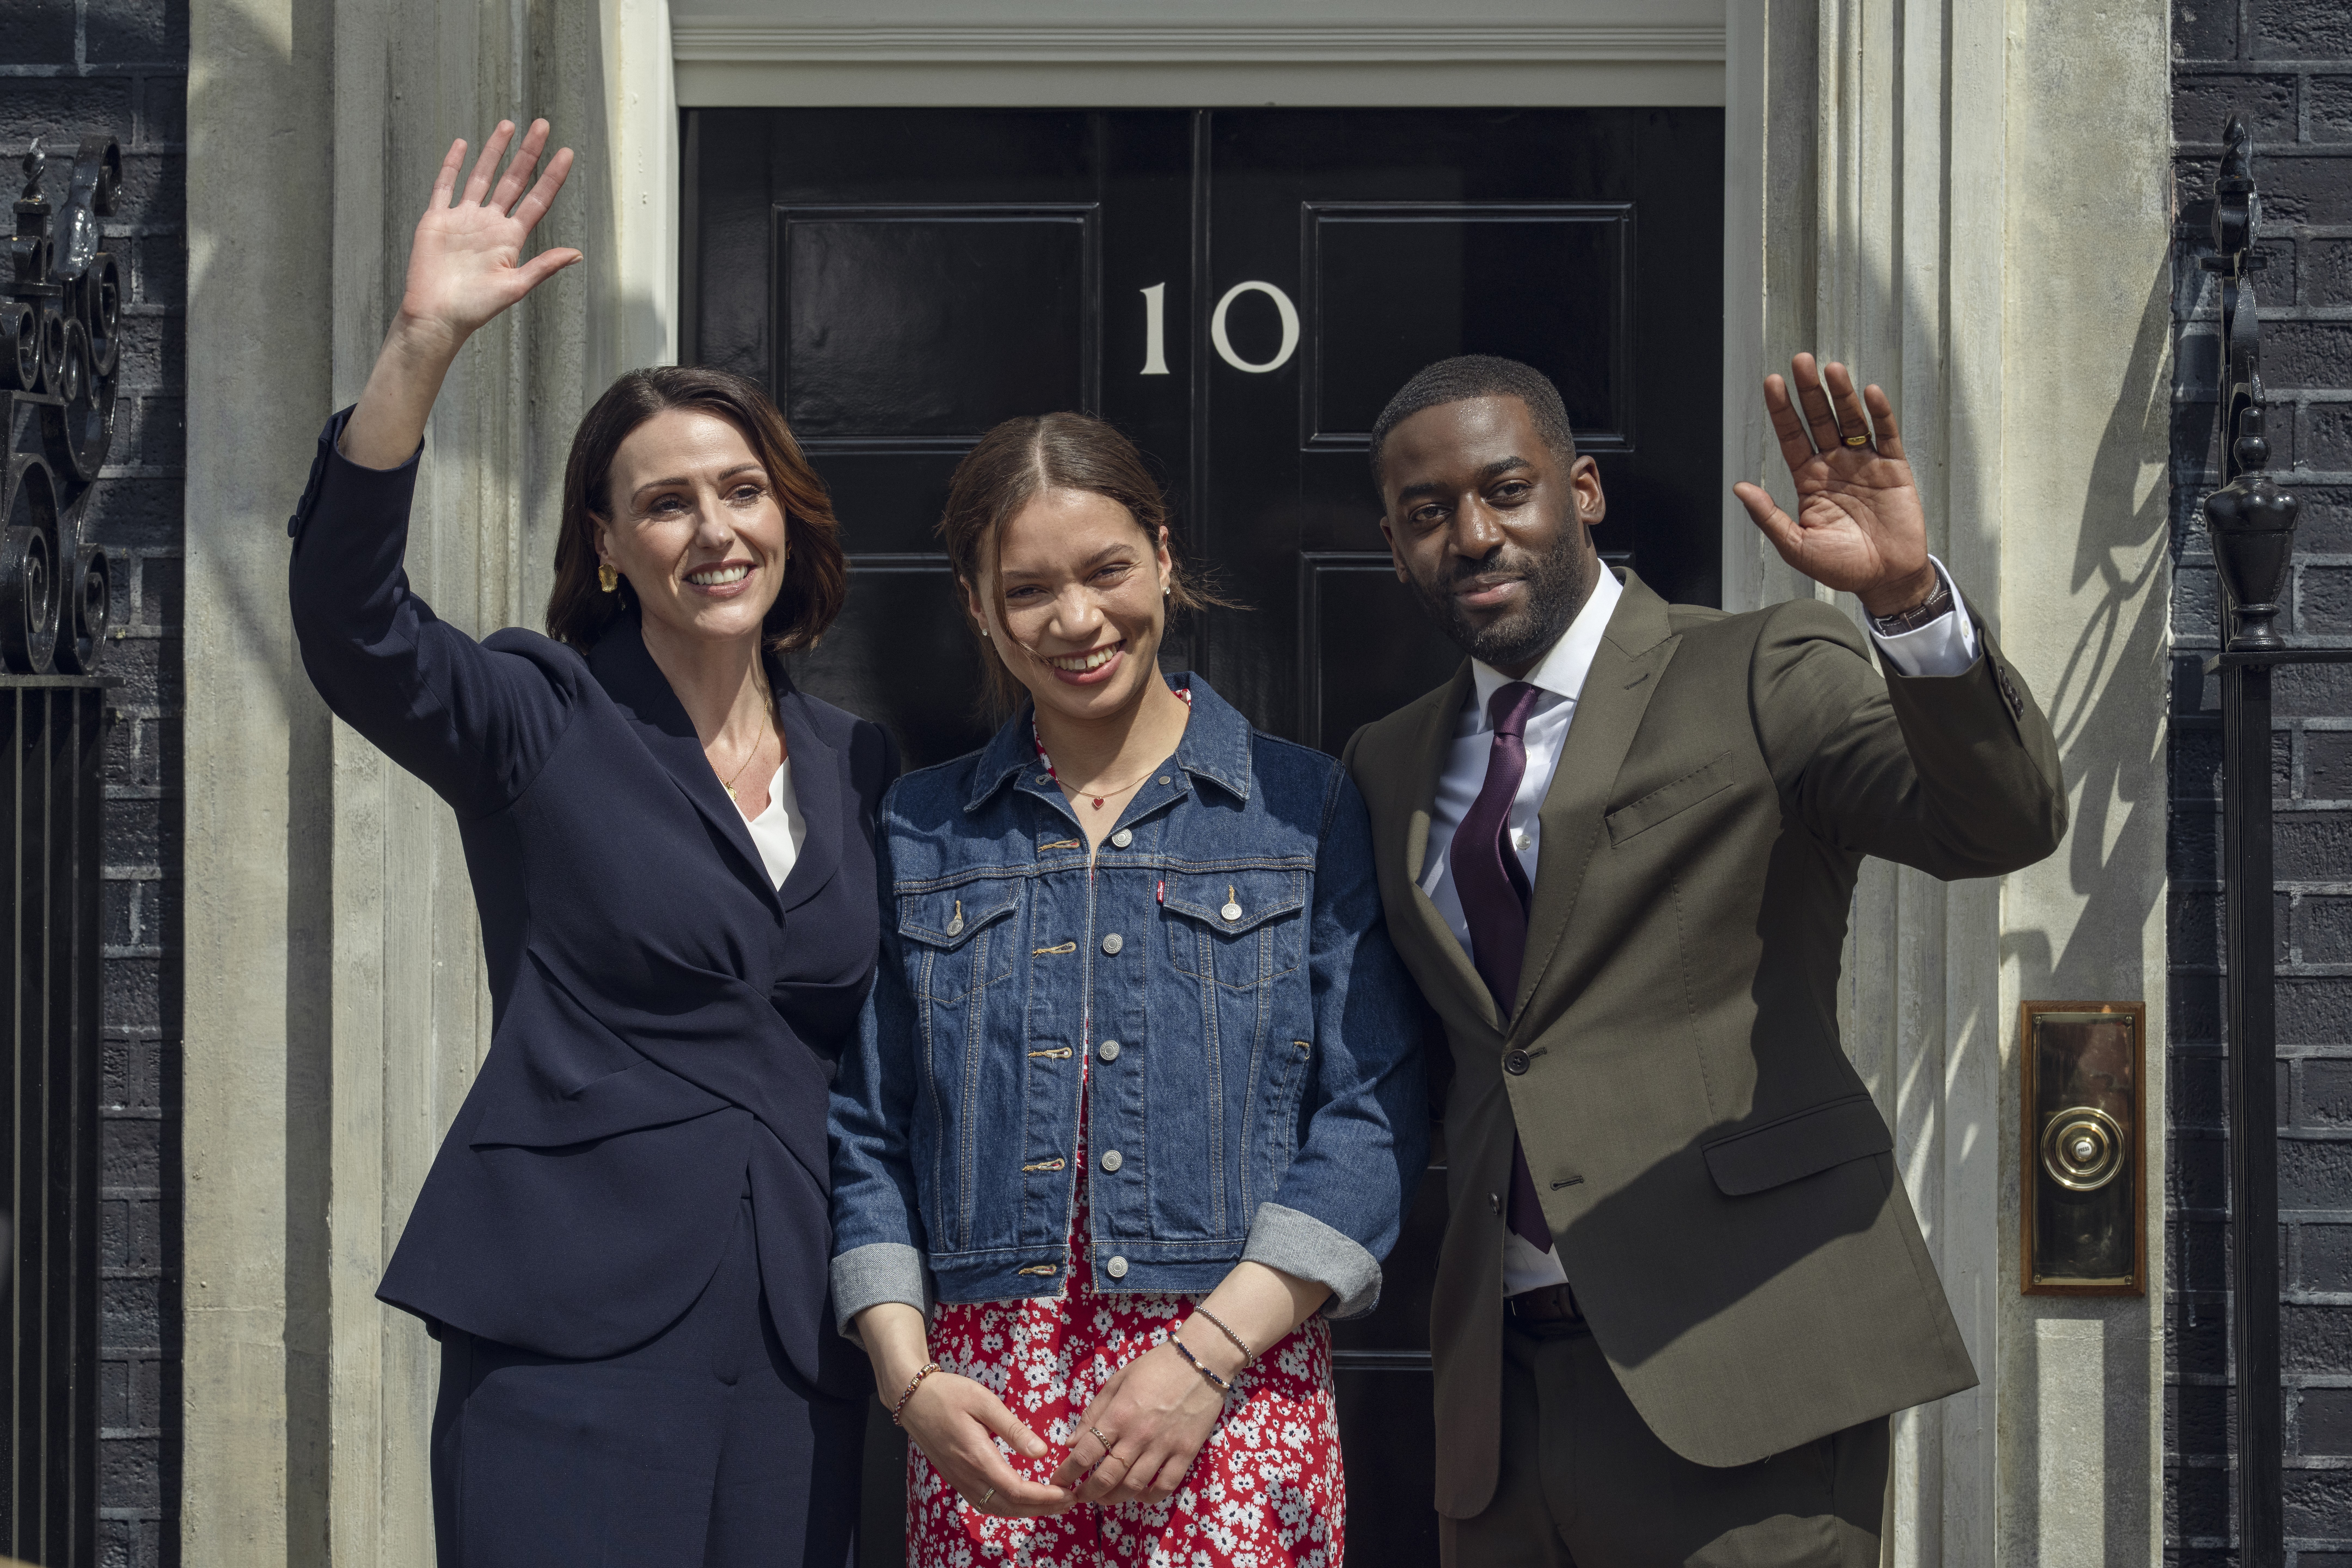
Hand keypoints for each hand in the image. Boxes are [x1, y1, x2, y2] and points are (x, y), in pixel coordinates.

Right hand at [395, 119, 580, 354]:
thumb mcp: (515, 287)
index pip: (537, 200)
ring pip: (481, 176)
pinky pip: (445, 186)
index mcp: (510, 239)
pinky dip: (452, 165)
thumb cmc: (475, 309)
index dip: (552, 176)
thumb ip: (544, 266)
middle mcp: (489, 224)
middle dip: (528, 153)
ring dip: (495, 151)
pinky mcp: (437, 220)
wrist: (437, 316)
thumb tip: (577, 254)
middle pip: (513, 180)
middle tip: (542, 125)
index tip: (566, 153)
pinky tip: (462, 144)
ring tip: (508, 125)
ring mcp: (463, 219)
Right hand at [899, 1371, 1075, 1519]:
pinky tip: (1021, 1499)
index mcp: (978, 1457)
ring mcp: (959, 1480)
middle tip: (1069, 1501)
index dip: (1044, 1497)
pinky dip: (1007, 1507)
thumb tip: (1041, 1452)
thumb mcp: (985, 1402)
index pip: (1016, 1490)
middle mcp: (968, 1475)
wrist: (914, 1399)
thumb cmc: (950, 1394)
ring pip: (996, 1509)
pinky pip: (984, 1503)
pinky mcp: (956, 1479)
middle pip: (1009, 1506)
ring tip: (1051, 1504)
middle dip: (1042, 1508)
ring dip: (1026, 1511)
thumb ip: (1013, 1429)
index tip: (1067, 1493)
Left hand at [1051, 1340, 1226, 1505]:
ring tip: (1105, 1497)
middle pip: (1106, 1477)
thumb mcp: (1117, 1381)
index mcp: (1118, 1415)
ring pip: (1133, 1486)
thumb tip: (1071, 1444)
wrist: (1200, 1361)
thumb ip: (1093, 1413)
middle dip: (1088, 1492)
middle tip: (1080, 1495)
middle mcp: (1138, 1435)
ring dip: (1114, 1498)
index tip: (1058, 1481)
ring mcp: (1164, 1446)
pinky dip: (1149, 1497)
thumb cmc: (1154, 1367)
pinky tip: (1140, 1495)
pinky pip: (1165, 1486)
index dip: (1067, 1472)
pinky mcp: (1186, 1452)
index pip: (1085, 1453)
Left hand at [1732, 353, 1937, 617]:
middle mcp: (1835, 464)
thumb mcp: (1796, 546)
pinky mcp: (1894, 468)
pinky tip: (1869, 392)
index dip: (1782, 410)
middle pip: (1820, 419)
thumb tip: (1740, 487)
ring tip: (1831, 370)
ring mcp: (1865, 462)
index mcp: (1809, 479)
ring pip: (1851, 419)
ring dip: (1841, 394)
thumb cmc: (1841, 567)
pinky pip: (1886, 434)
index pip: (1792, 436)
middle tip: (1799, 362)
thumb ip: (1769, 517)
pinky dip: (1879, 413)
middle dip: (1809, 391)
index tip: (1772, 383)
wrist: (1884, 579)